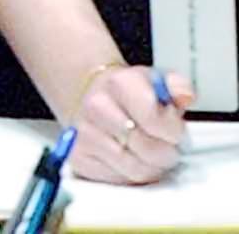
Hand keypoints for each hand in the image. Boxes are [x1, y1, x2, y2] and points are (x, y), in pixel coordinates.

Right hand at [67, 63, 193, 185]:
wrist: (91, 96)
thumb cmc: (131, 94)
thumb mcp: (157, 83)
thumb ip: (178, 86)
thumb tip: (185, 95)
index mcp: (119, 83)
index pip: (154, 121)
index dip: (173, 131)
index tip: (174, 129)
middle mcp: (96, 105)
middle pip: (149, 149)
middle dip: (166, 153)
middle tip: (165, 145)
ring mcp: (83, 131)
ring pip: (136, 169)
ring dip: (151, 167)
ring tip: (149, 153)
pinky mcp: (78, 156)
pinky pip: (119, 179)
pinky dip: (130, 174)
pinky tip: (129, 158)